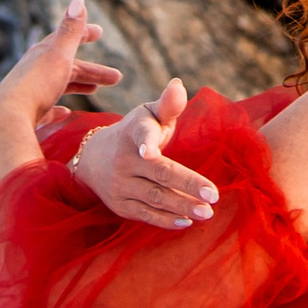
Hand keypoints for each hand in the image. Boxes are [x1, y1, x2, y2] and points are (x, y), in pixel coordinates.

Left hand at [0, 0, 122, 186]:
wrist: (7, 121)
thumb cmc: (36, 86)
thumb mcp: (58, 55)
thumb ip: (71, 30)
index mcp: (41, 54)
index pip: (65, 39)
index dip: (84, 34)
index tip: (100, 33)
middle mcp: (33, 71)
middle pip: (67, 67)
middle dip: (91, 70)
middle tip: (117, 77)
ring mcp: (29, 94)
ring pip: (57, 85)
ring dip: (77, 86)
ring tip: (95, 91)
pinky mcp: (26, 115)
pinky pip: (46, 108)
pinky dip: (58, 107)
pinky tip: (66, 113)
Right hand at [72, 78, 219, 227]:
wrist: (93, 158)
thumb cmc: (134, 133)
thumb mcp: (147, 115)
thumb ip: (167, 105)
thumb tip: (178, 85)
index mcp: (133, 133)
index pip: (141, 137)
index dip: (146, 142)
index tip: (150, 152)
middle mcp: (124, 160)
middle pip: (159, 174)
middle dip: (187, 184)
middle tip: (214, 196)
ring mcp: (120, 185)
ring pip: (154, 197)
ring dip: (182, 206)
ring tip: (207, 212)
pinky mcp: (120, 205)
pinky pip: (145, 215)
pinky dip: (165, 220)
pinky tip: (186, 222)